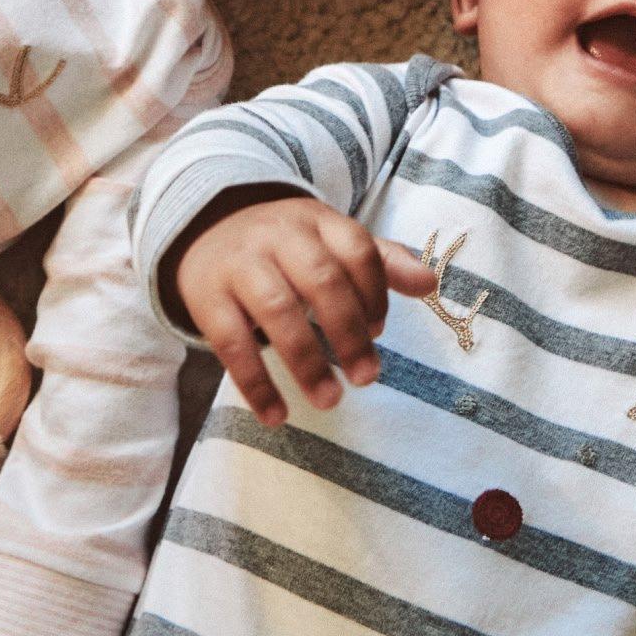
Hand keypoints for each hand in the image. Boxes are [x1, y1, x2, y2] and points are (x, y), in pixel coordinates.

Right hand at [171, 190, 436, 424]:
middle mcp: (278, 236)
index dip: (374, 292)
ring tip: (330, 401)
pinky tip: (276, 415)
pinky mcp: (206, 297)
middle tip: (367, 378)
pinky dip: (255, 383)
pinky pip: (230, 343)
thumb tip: (430, 284)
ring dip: (307, 361)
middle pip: (320, 279)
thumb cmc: (284, 246)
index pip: (357, 250)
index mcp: (316, 220)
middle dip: (348, 331)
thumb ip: (381, 263)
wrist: (204, 229)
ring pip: (276, 310)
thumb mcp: (330, 242)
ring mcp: (239, 264)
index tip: (379, 331)